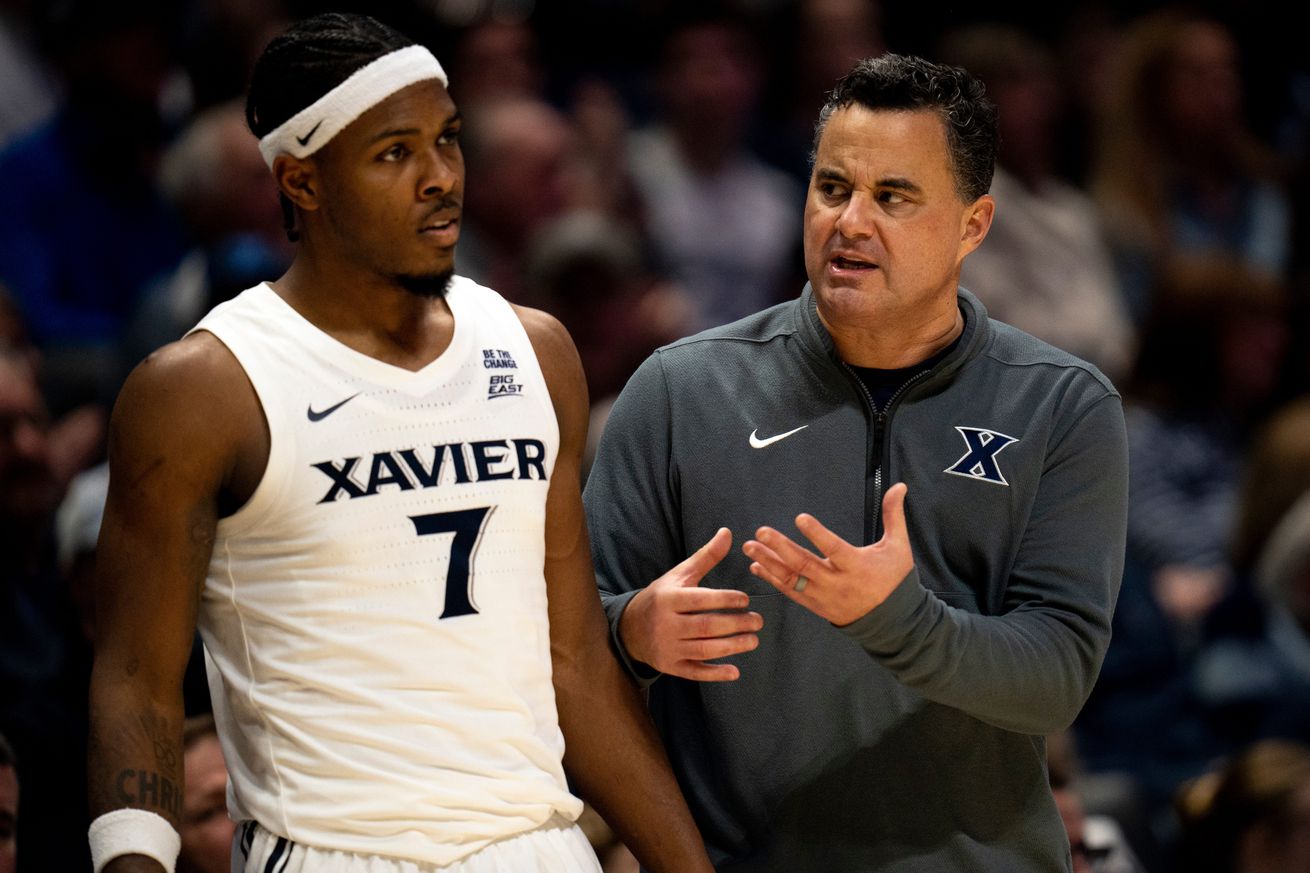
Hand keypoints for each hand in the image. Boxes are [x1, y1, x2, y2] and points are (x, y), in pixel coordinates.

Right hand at [619, 528, 761, 680]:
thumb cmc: (662, 597)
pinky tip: (735, 671)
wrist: (630, 627)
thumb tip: (728, 532)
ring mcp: (668, 648)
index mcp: (669, 599)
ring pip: (704, 650)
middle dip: (735, 624)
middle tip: (758, 621)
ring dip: (732, 647)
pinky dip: (714, 674)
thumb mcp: (680, 575)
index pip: (700, 600)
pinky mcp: (670, 667)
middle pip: (706, 626)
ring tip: (754, 640)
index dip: (725, 600)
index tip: (746, 599)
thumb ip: (706, 556)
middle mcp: (666, 624)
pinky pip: (694, 672)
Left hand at [742, 483, 914, 625]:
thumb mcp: (898, 546)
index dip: (817, 535)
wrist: (893, 622)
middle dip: (781, 548)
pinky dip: (772, 580)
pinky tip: (757, 567)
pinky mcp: (816, 606)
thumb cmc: (895, 579)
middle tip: (761, 532)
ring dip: (769, 563)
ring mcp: (824, 597)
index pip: (835, 549)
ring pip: (793, 580)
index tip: (800, 518)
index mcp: (858, 567)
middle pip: (805, 565)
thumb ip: (893, 515)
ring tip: (750, 548)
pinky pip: (791, 593)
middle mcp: (839, 584)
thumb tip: (899, 485)